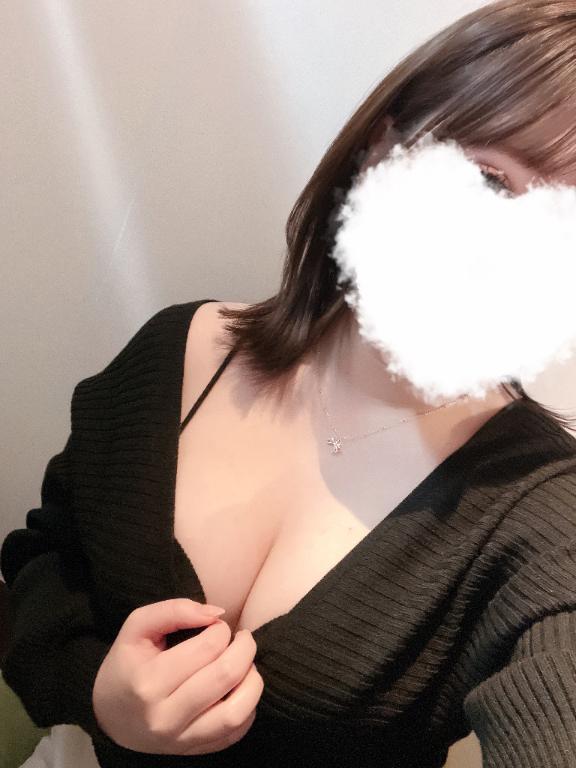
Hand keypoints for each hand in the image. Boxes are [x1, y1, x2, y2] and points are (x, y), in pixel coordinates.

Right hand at [92, 598, 263, 754]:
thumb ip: (174, 610)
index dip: (221, 629)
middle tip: (241, 639)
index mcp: (148, 682)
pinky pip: (235, 733)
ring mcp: (180, 740)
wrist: (109, 717)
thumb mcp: (137, 627)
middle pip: (226, 676)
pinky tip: (239, 690)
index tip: (216, 626)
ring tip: (246, 665)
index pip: (207, 648)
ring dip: (252, 680)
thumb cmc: (127, 665)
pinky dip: (247, 708)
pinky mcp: (193, 752)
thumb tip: (217, 612)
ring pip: (237, 712)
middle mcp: (164, 717)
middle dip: (245, 648)